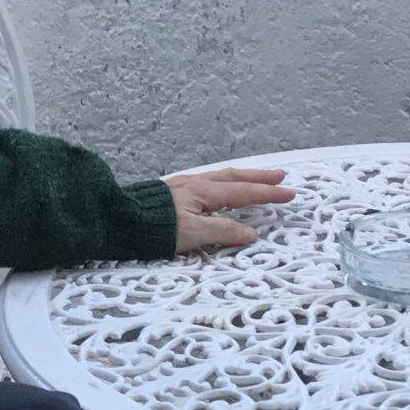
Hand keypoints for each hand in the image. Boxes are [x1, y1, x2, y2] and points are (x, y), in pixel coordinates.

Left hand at [164, 167, 294, 253]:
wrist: (119, 218)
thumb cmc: (154, 228)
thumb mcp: (192, 234)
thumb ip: (223, 232)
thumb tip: (251, 233)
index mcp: (204, 192)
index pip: (244, 192)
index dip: (268, 194)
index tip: (290, 192)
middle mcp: (197, 184)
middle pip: (235, 178)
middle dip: (260, 178)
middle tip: (282, 176)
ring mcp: (185, 185)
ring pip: (221, 177)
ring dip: (243, 177)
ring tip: (258, 178)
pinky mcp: (174, 191)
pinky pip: (209, 181)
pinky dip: (225, 182)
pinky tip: (222, 187)